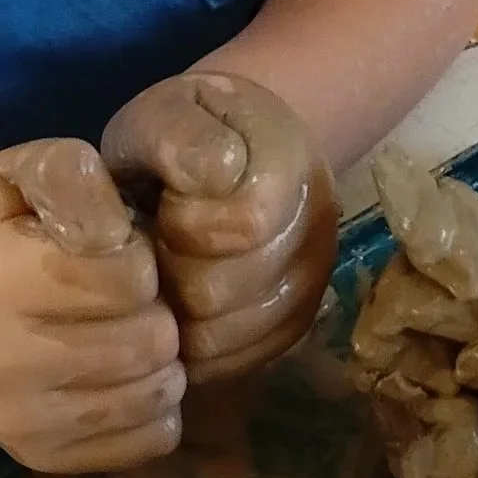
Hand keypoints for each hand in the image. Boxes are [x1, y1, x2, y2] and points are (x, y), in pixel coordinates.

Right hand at [0, 138, 182, 471]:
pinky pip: (150, 441)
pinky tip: (129, 373)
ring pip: (154, 396)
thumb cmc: (3, 226)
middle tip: (131, 295)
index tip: (120, 250)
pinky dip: (157, 407)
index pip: (129, 278)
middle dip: (157, 308)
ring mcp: (16, 421)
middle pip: (147, 341)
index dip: (142, 256)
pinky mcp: (40, 457)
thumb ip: (71, 177)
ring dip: (162, 358)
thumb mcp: (24, 173)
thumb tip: (113, 231)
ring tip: (131, 329)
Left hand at [101, 71, 337, 386]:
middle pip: (225, 291)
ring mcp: (313, 281)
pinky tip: (182, 311)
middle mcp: (318, 225)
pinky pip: (236, 365)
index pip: (242, 224)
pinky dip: (196, 348)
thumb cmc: (182, 136)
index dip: (183, 224)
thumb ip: (178, 135)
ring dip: (179, 316)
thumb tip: (209, 177)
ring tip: (169, 273)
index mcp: (291, 159)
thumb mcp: (165, 113)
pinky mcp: (296, 327)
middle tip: (159, 243)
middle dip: (172, 272)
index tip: (164, 201)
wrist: (227, 154)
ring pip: (227, 338)